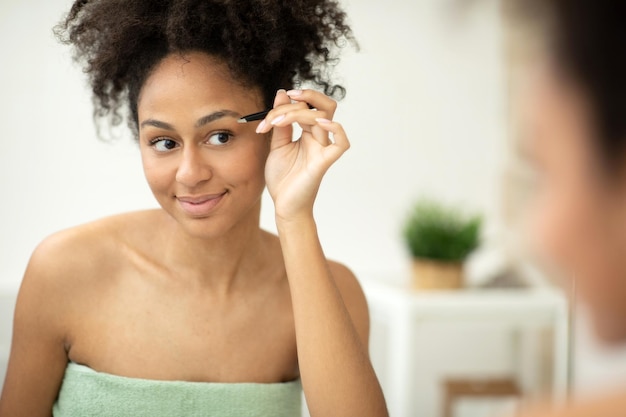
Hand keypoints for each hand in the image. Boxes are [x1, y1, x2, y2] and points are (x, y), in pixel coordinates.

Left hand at [258, 89, 349, 221]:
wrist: (283, 204)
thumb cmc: (283, 178)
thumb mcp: (277, 145)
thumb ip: (280, 122)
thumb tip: (282, 94)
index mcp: (308, 133)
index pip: (305, 106)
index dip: (283, 106)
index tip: (263, 122)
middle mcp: (318, 138)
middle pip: (323, 104)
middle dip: (306, 95)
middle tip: (287, 96)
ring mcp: (322, 148)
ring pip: (325, 115)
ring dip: (298, 111)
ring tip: (277, 122)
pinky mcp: (324, 162)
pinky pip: (341, 143)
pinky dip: (335, 129)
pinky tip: (319, 123)